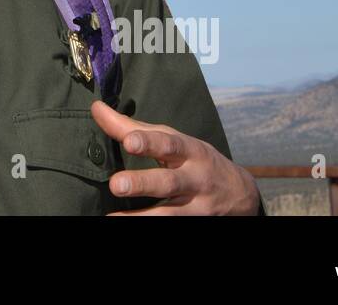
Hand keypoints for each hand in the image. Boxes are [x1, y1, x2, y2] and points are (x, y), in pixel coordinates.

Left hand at [90, 100, 260, 214]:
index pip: (168, 144)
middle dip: (142, 183)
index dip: (148, 142)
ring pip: (170, 213)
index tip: (128, 141)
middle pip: (168, 181)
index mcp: (189, 151)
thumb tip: (96, 109)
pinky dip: (149, 227)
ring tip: (113, 218)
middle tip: (116, 184)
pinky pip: (172, 227)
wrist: (240, 194)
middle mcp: (195, 178)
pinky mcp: (195, 224)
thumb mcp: (173, 141)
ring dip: (142, 217)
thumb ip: (133, 128)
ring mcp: (197, 206)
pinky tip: (124, 227)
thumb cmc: (195, 160)